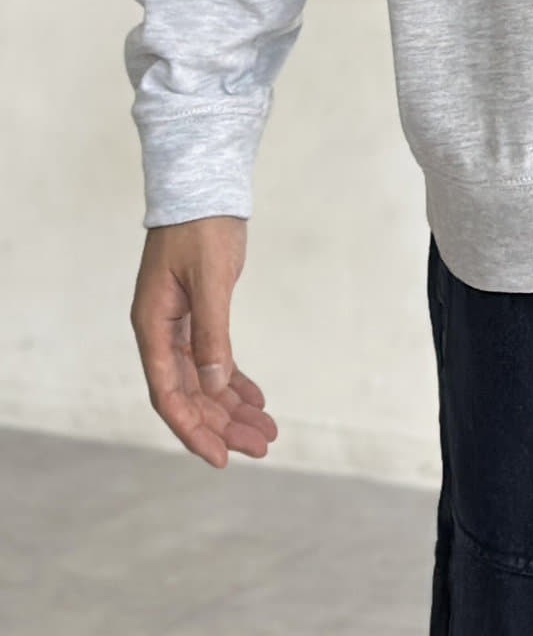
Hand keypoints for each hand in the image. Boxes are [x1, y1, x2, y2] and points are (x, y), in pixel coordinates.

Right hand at [130, 215, 277, 466]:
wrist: (204, 186)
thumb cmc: (202, 227)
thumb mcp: (211, 279)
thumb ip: (213, 332)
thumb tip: (216, 386)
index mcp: (153, 326)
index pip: (169, 394)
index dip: (193, 429)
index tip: (220, 458)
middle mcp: (161, 331)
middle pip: (190, 394)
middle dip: (223, 425)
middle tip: (261, 447)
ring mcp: (179, 324)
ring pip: (204, 381)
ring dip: (232, 408)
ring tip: (267, 431)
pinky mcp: (199, 313)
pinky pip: (215, 359)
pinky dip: (235, 380)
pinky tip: (256, 399)